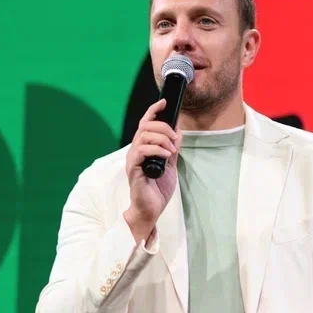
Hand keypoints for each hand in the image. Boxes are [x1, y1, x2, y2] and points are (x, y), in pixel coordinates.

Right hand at [124, 99, 180, 240]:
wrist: (151, 209)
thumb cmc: (157, 189)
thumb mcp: (170, 165)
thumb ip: (172, 148)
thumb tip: (178, 132)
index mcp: (143, 148)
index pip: (146, 123)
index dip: (154, 110)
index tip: (165, 102)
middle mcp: (136, 150)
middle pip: (145, 126)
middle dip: (163, 127)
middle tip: (175, 138)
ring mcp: (133, 159)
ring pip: (144, 136)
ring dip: (161, 138)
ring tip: (172, 149)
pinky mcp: (133, 169)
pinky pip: (142, 151)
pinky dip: (156, 149)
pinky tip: (166, 155)